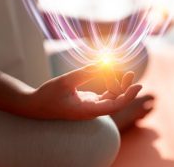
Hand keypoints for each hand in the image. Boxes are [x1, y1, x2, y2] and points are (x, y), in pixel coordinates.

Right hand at [23, 64, 141, 119]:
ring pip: (111, 99)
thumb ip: (85, 72)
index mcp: (87, 110)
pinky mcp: (88, 102)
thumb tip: (103, 63)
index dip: (128, 97)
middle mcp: (91, 111)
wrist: (35, 105)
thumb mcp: (65, 81)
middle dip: (126, 89)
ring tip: (128, 73)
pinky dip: (111, 86)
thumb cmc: (48, 95)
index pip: (114, 106)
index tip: (138, 85)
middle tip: (130, 73)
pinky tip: (113, 75)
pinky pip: (105, 95)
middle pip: (116, 102)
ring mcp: (91, 107)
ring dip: (120, 87)